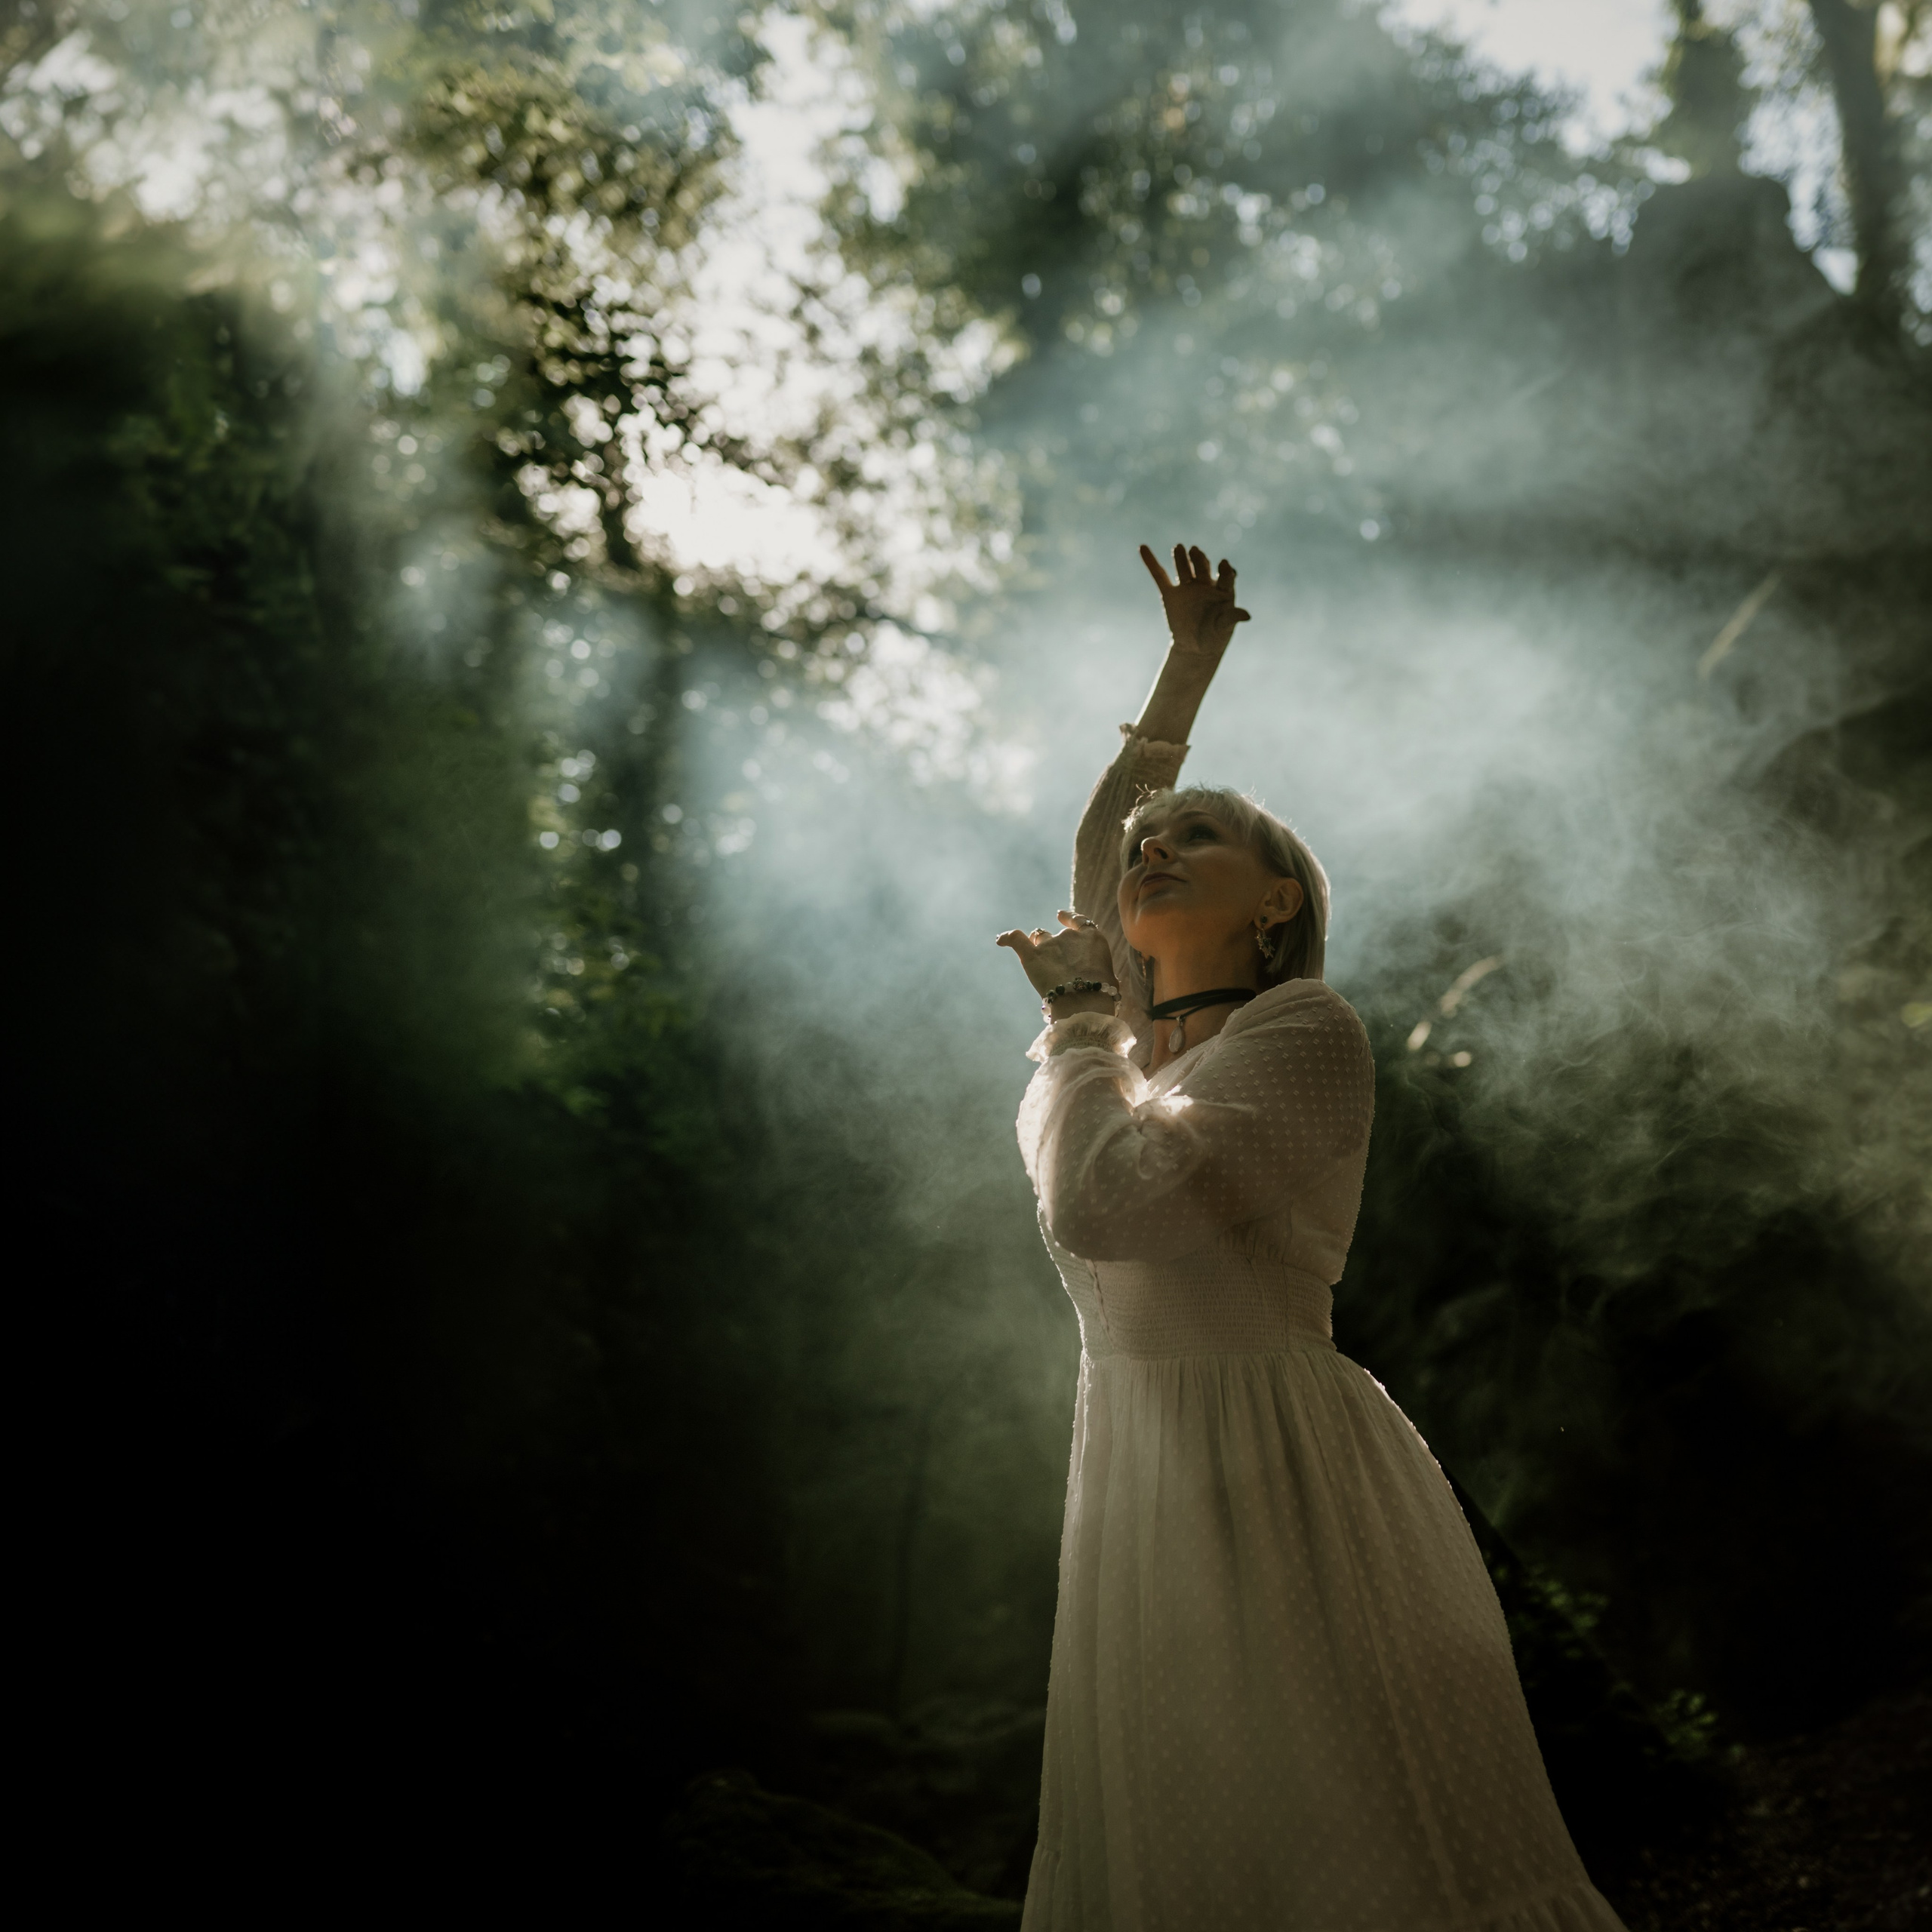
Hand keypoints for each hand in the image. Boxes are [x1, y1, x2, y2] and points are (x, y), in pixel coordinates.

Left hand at [995, 910, 1114, 1001]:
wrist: (1084, 1002)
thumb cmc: (1101, 995)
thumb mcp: (1108, 979)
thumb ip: (1100, 972)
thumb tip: (1103, 981)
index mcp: (1092, 938)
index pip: (1079, 921)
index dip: (1069, 917)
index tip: (1061, 915)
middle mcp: (1070, 936)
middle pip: (1056, 935)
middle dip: (1053, 946)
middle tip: (1053, 963)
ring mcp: (1049, 944)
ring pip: (1038, 939)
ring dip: (1037, 946)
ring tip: (1037, 961)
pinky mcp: (1031, 955)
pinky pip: (1015, 939)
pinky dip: (1006, 938)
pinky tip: (1000, 940)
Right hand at [1139, 542, 1250, 656]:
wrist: (1196, 647)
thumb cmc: (1215, 636)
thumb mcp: (1225, 627)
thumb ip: (1232, 617)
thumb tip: (1247, 615)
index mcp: (1222, 589)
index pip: (1225, 576)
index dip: (1225, 570)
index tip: (1224, 564)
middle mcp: (1205, 584)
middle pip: (1202, 567)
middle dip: (1199, 560)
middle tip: (1195, 551)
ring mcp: (1187, 587)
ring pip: (1183, 568)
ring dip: (1181, 558)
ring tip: (1179, 548)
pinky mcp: (1170, 594)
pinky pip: (1159, 576)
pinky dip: (1151, 562)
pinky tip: (1143, 547)